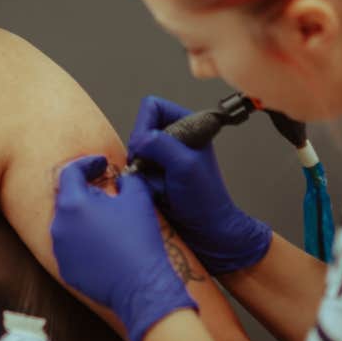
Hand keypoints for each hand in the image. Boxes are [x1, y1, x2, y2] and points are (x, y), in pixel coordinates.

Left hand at [51, 155, 197, 340]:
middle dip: (86, 191)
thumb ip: (126, 180)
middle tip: (108, 192)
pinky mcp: (65, 269)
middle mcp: (59, 225)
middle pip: (67, 198)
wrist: (141, 286)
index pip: (70, 172)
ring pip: (68, 223)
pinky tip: (104, 244)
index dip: (87, 163)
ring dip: (84, 217)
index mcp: (73, 204)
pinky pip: (71, 247)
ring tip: (108, 220)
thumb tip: (121, 179)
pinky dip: (84, 241)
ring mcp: (60, 250)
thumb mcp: (138, 198)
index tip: (102, 164)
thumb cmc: (139, 239)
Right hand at [128, 96, 271, 274]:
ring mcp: (164, 156)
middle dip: (142, 152)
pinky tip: (156, 193)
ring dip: (141, 170)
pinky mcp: (155, 174)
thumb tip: (138, 140)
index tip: (151, 148)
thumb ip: (160, 144)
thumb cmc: (205, 200)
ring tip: (160, 186)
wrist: (207, 234)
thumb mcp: (185, 166)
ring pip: (134, 151)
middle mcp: (175, 137)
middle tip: (156, 171)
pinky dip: (140, 181)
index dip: (145, 126)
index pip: (151, 107)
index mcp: (188, 124)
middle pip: (139, 130)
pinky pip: (134, 170)